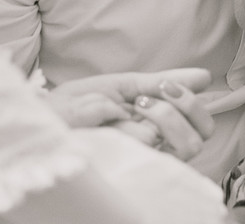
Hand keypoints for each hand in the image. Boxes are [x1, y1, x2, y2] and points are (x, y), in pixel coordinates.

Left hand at [48, 68, 214, 161]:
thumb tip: (203, 77)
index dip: (197, 95)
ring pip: (190, 144)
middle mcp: (155, 141)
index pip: (195, 114)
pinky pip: (160, 154)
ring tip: (140, 106)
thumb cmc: (73, 107)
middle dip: (188, 104)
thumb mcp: (114, 87)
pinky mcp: (134, 169)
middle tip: (160, 90)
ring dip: (169, 117)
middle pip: (203, 131)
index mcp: (152, 118)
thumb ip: (154, 83)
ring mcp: (146, 157)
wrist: (41, 122)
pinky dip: (147, 130)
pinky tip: (125, 121)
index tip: (198, 77)